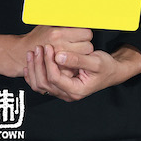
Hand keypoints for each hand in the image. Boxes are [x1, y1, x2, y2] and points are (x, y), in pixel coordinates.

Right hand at [0, 26, 92, 77]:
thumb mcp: (49, 24)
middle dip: (85, 44)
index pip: (86, 33)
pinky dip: (75, 65)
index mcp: (59, 33)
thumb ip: (63, 21)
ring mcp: (60, 60)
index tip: (82, 34)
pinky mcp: (60, 70)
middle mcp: (60, 46)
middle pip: (87, 46)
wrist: (23, 53)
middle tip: (79, 43)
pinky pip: (76, 68)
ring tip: (75, 51)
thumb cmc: (37, 37)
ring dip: (82, 55)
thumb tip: (78, 13)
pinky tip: (71, 60)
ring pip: (84, 58)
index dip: (85, 33)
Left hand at [24, 44, 140, 101]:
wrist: (111, 71)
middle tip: (37, 48)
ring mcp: (63, 92)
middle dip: (38, 64)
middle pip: (45, 83)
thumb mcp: (95, 61)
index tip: (48, 47)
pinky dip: (33, 75)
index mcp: (76, 90)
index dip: (49, 62)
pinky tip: (29, 64)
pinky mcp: (60, 86)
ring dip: (34, 69)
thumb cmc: (106, 66)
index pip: (55, 78)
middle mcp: (68, 94)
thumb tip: (59, 56)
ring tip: (32, 52)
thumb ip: (77, 60)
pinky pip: (42, 84)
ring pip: (41, 85)